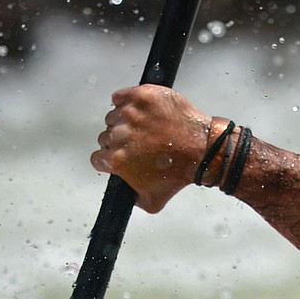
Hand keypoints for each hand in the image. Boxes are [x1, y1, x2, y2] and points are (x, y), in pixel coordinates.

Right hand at [90, 85, 211, 212]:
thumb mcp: (152, 202)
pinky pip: (120, 97)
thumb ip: (131, 199)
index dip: (108, 159)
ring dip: (123, 122)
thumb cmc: (180, 172)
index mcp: (117, 160)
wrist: (201, 150)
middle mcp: (119, 135)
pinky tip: (138, 111)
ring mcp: (130, 113)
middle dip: (118, 142)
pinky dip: (125, 101)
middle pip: (105, 137)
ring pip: (113, 117)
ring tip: (143, 128)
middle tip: (137, 144)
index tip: (118, 156)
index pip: (98, 158)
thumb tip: (123, 192)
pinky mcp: (141, 97)